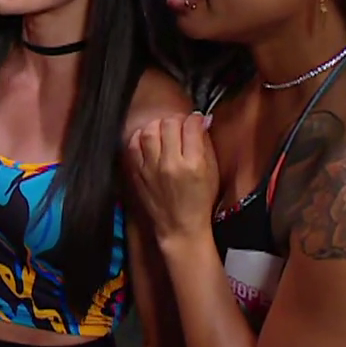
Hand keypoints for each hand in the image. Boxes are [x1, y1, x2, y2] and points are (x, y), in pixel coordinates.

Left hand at [125, 113, 219, 240]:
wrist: (179, 227)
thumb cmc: (199, 202)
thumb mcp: (212, 173)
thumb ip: (206, 145)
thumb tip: (201, 122)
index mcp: (193, 164)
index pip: (191, 127)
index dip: (195, 119)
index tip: (196, 121)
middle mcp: (170, 164)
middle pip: (169, 125)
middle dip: (177, 120)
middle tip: (181, 125)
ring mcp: (150, 169)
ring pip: (149, 131)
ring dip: (158, 125)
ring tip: (164, 129)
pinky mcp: (137, 173)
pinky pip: (133, 146)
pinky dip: (140, 136)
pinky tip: (148, 138)